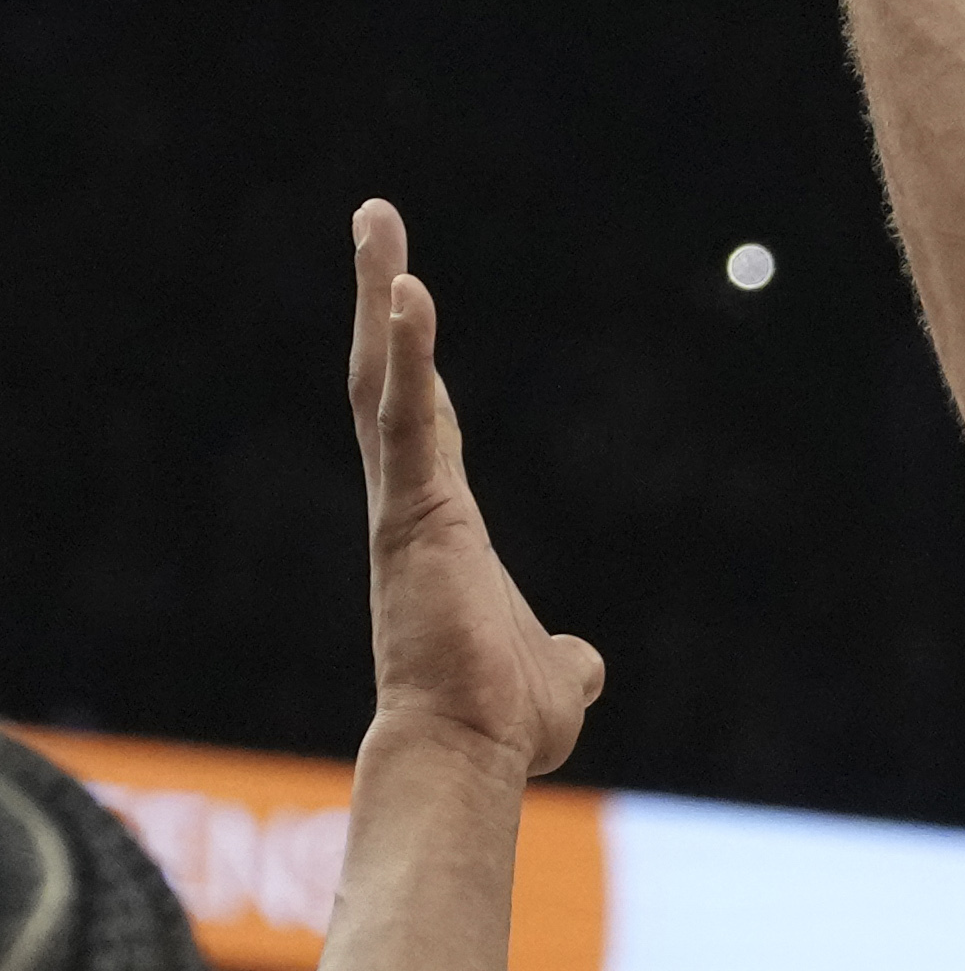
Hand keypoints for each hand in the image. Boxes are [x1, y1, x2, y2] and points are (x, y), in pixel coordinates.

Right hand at [344, 203, 605, 777]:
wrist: (472, 749)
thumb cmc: (501, 721)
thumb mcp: (555, 679)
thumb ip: (567, 661)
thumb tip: (583, 667)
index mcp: (442, 525)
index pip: (425, 421)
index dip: (417, 360)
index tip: (407, 297)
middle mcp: (411, 502)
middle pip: (390, 378)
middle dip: (381, 296)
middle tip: (376, 221)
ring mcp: (405, 504)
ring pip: (383, 382)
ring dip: (383, 297)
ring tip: (378, 222)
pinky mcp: (414, 513)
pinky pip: (407, 420)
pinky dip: (406, 357)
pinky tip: (406, 293)